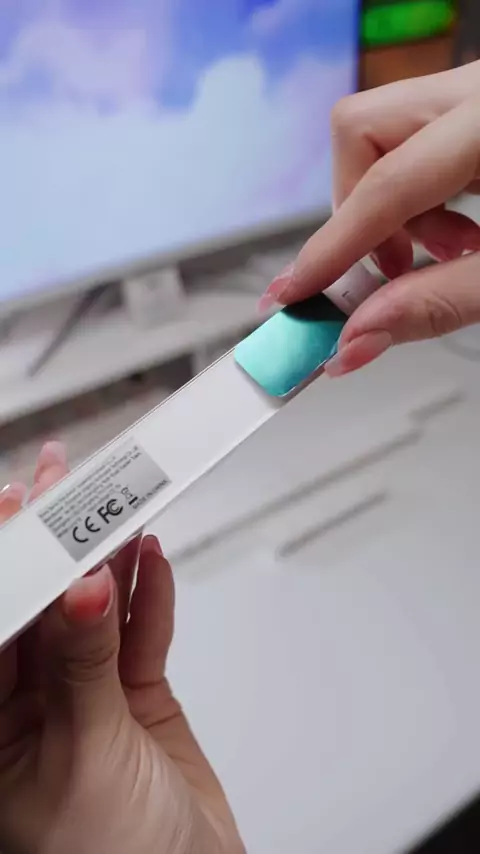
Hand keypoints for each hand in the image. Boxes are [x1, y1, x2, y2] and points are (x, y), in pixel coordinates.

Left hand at [0, 442, 242, 853]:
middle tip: (66, 483)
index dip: (5, 563)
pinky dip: (151, 595)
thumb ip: (82, 667)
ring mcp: (89, 696)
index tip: (21, 506)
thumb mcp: (85, 757)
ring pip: (94, 610)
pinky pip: (140, 633)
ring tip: (116, 506)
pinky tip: (150, 560)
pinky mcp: (136, 696)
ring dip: (107, 559)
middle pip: (41, 606)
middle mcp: (33, 705)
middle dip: (52, 545)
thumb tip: (80, 590)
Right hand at [260, 60, 479, 375]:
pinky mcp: (470, 112)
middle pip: (359, 131)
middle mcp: (475, 94)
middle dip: (356, 211)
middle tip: (387, 269)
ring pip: (381, 137)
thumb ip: (438, 305)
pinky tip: (454, 232)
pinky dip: (416, 198)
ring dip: (391, 210)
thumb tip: (354, 339)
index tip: (291, 295)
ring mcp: (471, 97)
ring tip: (441, 254)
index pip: (383, 186)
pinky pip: (412, 142)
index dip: (329, 249)